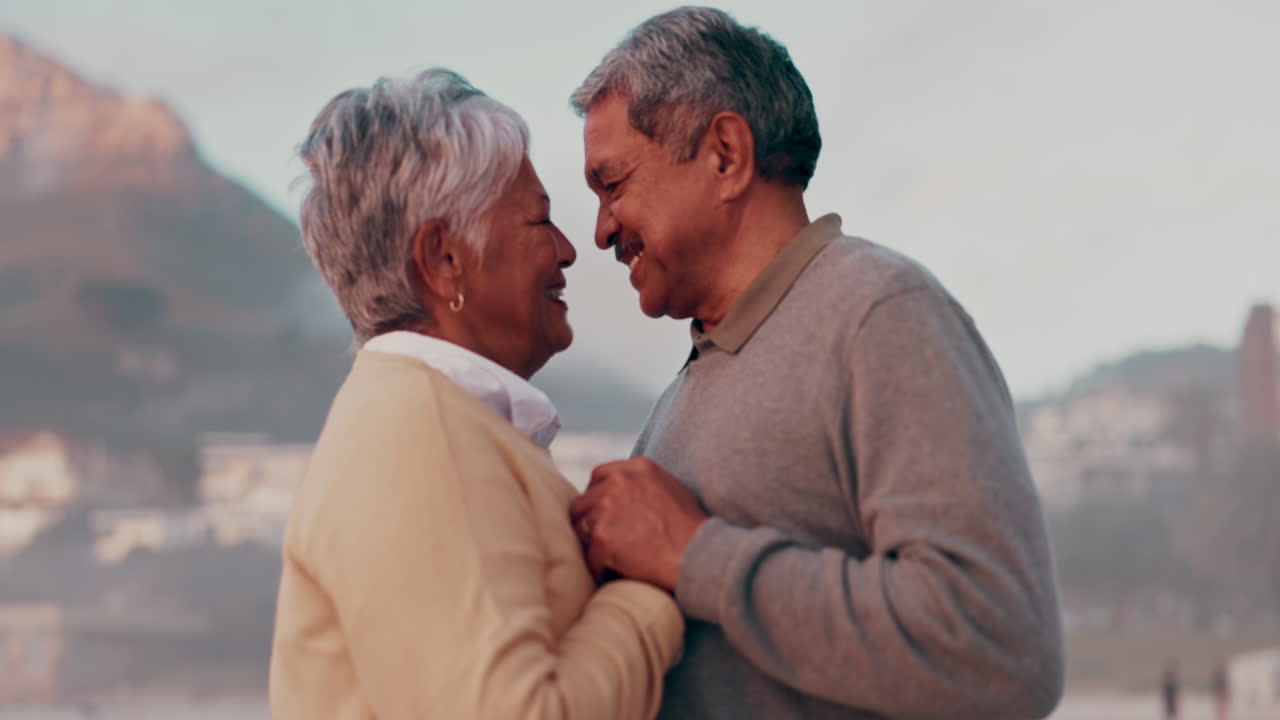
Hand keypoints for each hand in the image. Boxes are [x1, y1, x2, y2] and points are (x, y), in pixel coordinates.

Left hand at [569, 456, 707, 590]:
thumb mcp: (670, 488)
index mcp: (635, 468)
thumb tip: (623, 493)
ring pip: (583, 528)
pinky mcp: (602, 537)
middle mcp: (618, 482)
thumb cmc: (691, 528)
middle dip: (593, 521)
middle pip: (585, 502)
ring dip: (594, 544)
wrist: (698, 554)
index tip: (607, 515)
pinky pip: (590, 556)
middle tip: (608, 541)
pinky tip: (615, 573)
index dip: (600, 498)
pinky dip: (600, 568)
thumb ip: (643, 484)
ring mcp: (607, 508)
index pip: (599, 477)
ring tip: (614, 558)